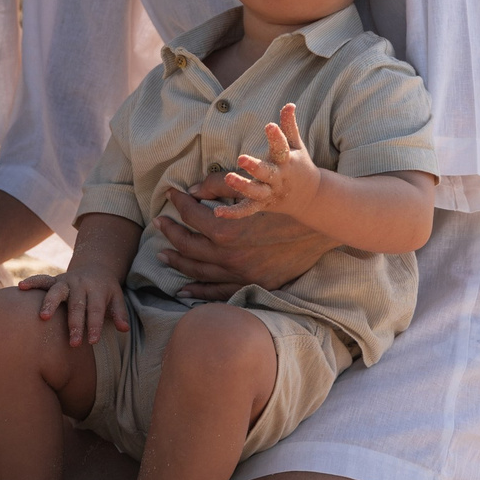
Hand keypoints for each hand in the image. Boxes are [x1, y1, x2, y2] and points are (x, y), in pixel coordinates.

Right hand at [37, 264, 127, 346]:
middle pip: (77, 305)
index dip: (95, 325)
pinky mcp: (55, 280)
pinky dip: (32, 282)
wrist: (96, 267)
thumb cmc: (106, 290)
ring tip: (44, 317)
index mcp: (97, 289)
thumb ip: (119, 314)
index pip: (96, 309)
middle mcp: (80, 284)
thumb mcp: (117, 298)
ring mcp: (66, 281)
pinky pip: (42, 280)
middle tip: (74, 342)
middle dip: (75, 324)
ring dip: (50, 303)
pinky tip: (21, 287)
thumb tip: (125, 329)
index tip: (93, 341)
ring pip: (57, 292)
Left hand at [155, 173, 336, 298]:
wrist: (320, 226)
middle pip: (187, 245)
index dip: (177, 202)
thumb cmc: (285, 203)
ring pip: (198, 271)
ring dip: (178, 262)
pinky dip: (199, 292)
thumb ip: (219, 186)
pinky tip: (184, 290)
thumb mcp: (252, 190)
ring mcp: (240, 274)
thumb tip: (193, 190)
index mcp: (225, 230)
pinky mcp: (254, 284)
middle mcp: (228, 256)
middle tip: (159, 222)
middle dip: (170, 232)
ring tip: (163, 255)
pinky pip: (219, 293)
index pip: (190, 214)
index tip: (171, 193)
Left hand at [218, 103, 321, 220]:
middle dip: (255, 167)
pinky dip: (233, 213)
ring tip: (228, 178)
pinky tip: (218, 212)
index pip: (282, 148)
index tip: (269, 125)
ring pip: (256, 192)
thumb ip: (289, 126)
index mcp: (287, 161)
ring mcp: (271, 193)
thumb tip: (289, 103)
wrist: (311, 198)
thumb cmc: (299, 165)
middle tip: (241, 158)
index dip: (276, 136)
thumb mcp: (297, 145)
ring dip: (242, 187)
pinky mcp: (263, 205)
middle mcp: (279, 178)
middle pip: (267, 173)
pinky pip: (247, 210)